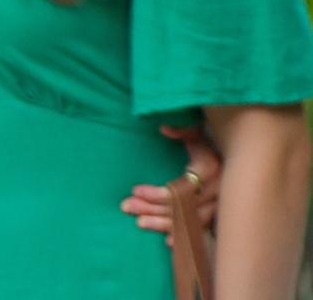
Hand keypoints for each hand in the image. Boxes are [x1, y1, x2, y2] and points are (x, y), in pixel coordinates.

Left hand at [119, 125, 220, 245]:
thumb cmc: (214, 139)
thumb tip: (164, 128)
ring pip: (191, 221)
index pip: (181, 189)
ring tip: (139, 223)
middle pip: (182, 207)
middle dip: (152, 209)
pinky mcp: (222, 213)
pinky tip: (168, 242)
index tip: (134, 190)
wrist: (244, 151)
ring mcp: (222, 204)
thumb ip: (183, 129)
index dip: (156, 193)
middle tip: (126, 207)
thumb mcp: (200, 130)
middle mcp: (219, 191)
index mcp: (211, 169)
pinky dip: (186, 235)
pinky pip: (202, 228)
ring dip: (163, 224)